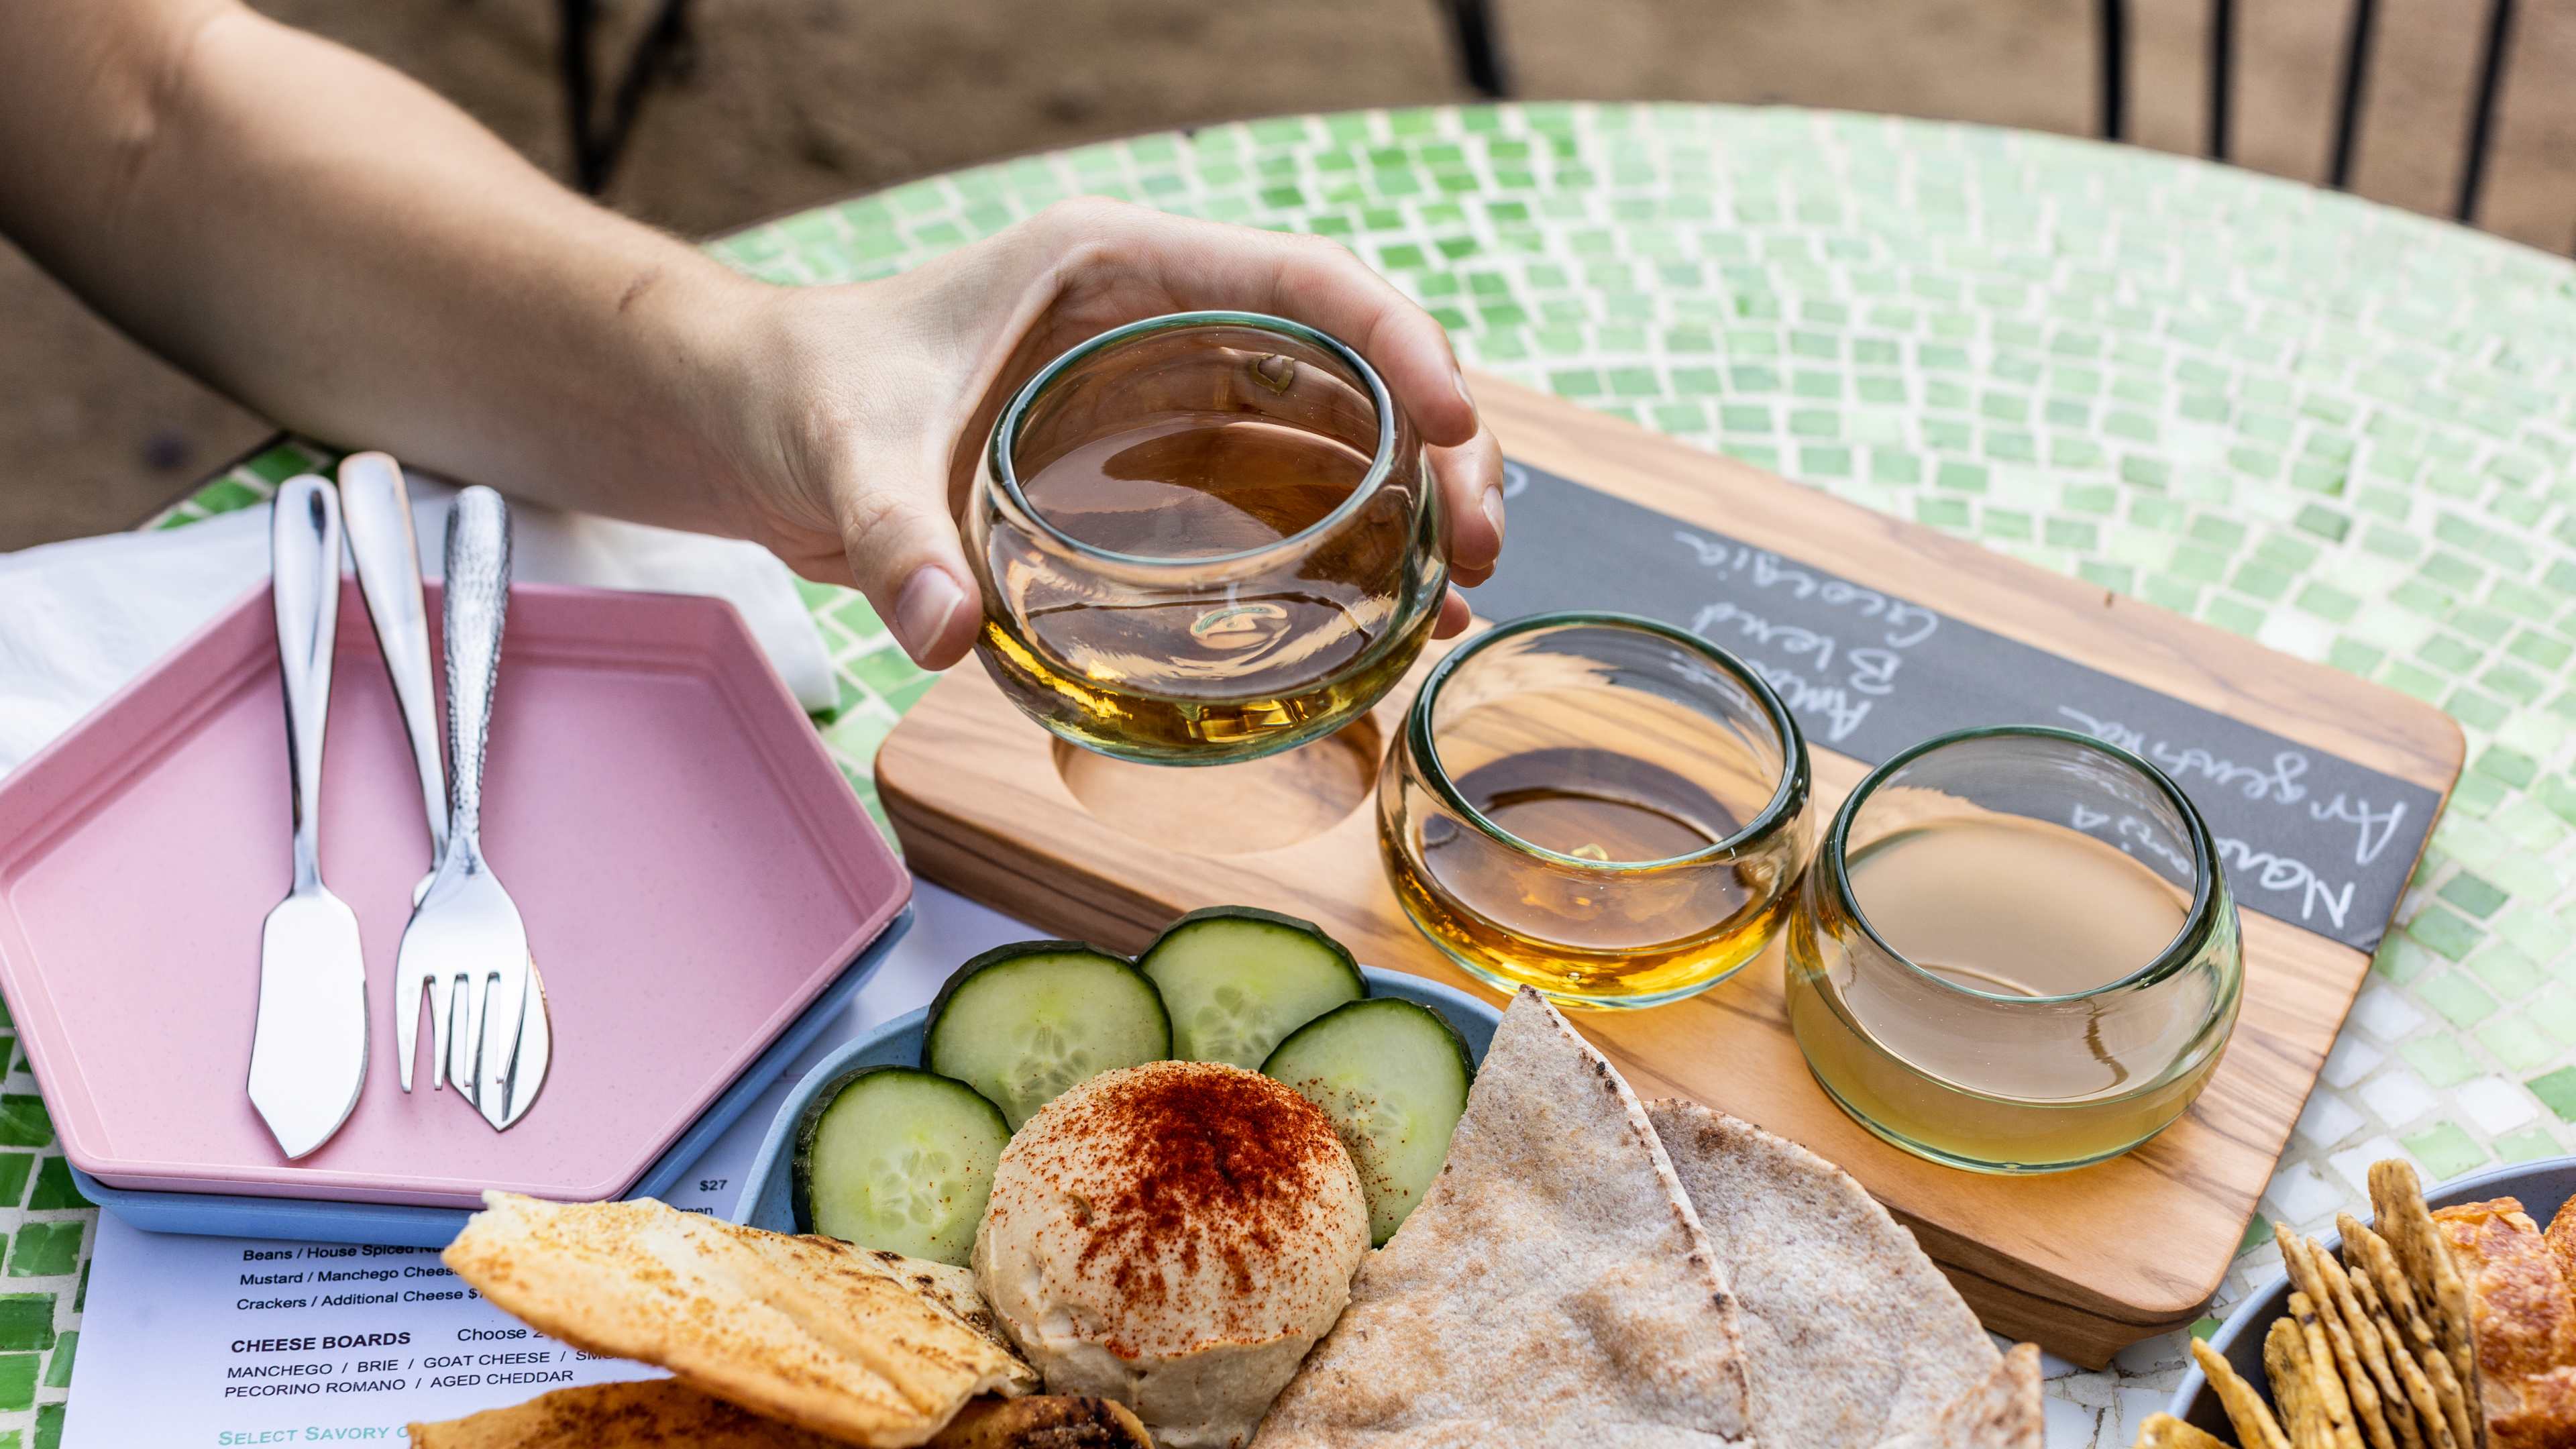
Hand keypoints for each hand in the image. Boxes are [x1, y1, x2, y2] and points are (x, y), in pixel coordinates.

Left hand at [718, 198, 1505, 667]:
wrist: (750, 422)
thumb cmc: (797, 397)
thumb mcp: (842, 454)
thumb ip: (893, 537)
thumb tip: (949, 632)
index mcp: (1114, 268)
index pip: (1298, 279)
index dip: (1397, 341)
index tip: (1453, 424)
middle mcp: (1163, 321)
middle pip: (1349, 361)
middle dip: (1438, 444)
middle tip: (1481, 548)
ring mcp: (1166, 395)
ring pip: (1334, 431)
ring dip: (1411, 503)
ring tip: (1465, 593)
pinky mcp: (1150, 468)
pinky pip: (1278, 496)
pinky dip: (1345, 550)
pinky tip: (1392, 625)